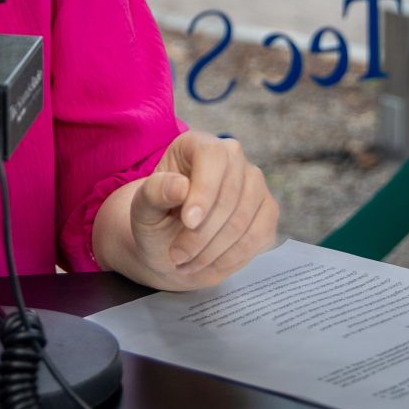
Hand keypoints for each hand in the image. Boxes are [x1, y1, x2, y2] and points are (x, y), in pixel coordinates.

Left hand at [129, 132, 277, 289]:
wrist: (170, 244)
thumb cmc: (155, 219)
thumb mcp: (142, 207)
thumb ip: (154, 193)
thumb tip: (180, 187)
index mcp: (197, 145)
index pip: (212, 157)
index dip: (204, 190)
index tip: (188, 222)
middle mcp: (232, 156)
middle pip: (230, 193)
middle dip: (202, 233)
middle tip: (177, 256)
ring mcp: (254, 183)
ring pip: (244, 219)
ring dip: (214, 250)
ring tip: (186, 263)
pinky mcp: (267, 210)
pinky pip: (259, 235)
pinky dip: (233, 256)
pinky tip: (209, 263)